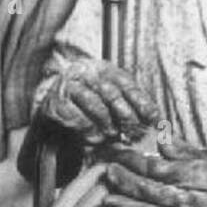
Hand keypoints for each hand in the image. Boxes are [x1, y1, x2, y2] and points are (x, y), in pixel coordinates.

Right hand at [38, 58, 160, 145]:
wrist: (51, 96)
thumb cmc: (87, 98)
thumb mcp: (109, 93)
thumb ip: (129, 102)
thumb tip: (155, 121)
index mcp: (104, 68)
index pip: (128, 84)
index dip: (142, 102)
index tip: (154, 119)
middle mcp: (86, 73)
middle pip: (112, 94)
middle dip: (126, 116)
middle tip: (135, 134)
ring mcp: (70, 87)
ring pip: (96, 105)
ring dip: (108, 124)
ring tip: (114, 135)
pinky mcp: (57, 104)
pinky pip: (78, 118)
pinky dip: (89, 130)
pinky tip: (95, 138)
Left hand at [102, 137, 206, 206]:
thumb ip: (189, 152)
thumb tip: (163, 141)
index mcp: (199, 173)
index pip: (156, 164)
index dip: (133, 160)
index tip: (117, 154)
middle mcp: (194, 196)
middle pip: (150, 188)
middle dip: (126, 181)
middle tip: (107, 172)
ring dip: (130, 206)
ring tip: (110, 199)